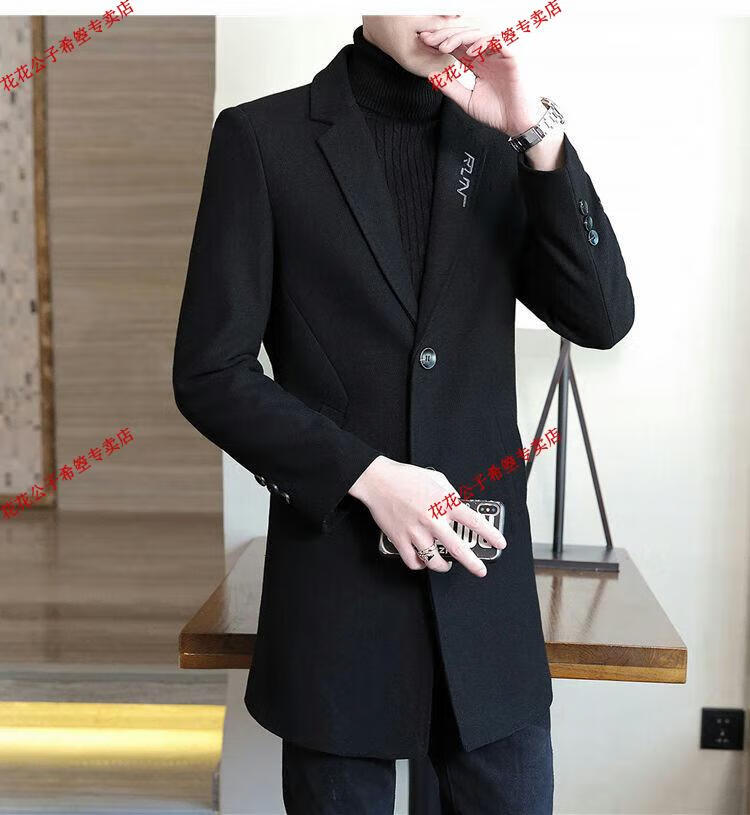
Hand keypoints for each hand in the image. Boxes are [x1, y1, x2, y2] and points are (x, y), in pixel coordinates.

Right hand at [348, 455, 506, 576]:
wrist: (378, 480)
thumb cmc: (405, 477)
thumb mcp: (437, 478)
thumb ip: (450, 494)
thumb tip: (458, 505)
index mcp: (444, 503)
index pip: (474, 521)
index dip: (490, 534)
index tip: (499, 543)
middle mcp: (432, 519)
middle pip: (458, 549)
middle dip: (473, 563)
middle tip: (480, 570)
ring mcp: (415, 532)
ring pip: (434, 560)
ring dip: (442, 566)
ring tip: (445, 565)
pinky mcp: (400, 539)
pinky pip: (413, 561)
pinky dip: (419, 564)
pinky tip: (422, 561)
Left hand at [418, 26, 563, 169]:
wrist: (514, 124)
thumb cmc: (496, 113)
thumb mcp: (466, 100)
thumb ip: (450, 87)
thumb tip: (431, 75)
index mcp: (476, 64)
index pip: (456, 47)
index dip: (440, 42)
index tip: (424, 43)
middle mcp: (486, 56)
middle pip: (464, 37)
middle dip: (445, 36)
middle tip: (428, 39)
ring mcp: (498, 56)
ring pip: (478, 35)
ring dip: (460, 38)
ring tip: (444, 46)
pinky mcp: (511, 59)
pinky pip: (497, 42)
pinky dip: (482, 44)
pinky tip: (468, 52)